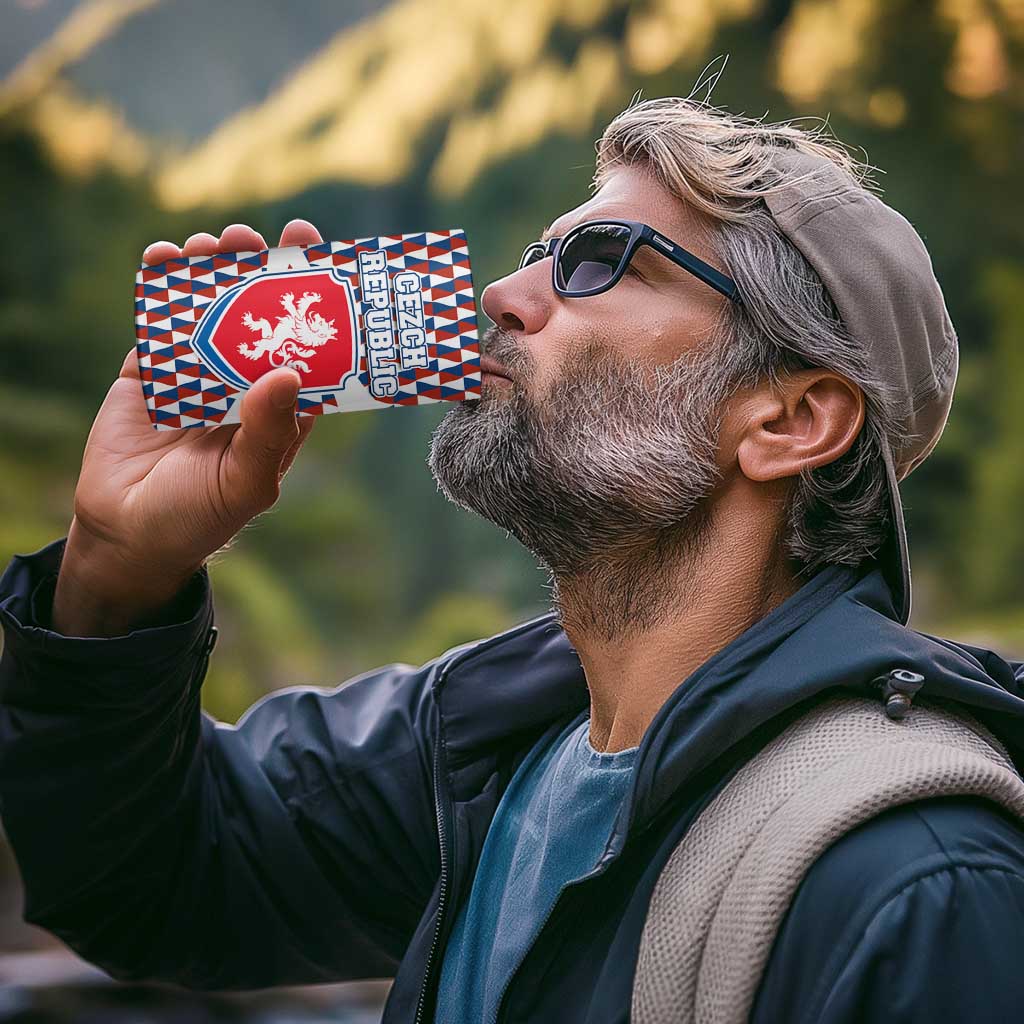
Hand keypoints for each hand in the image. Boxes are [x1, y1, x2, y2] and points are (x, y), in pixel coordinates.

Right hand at [52, 220, 322, 635]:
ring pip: (209, 309)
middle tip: (257, 237)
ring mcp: (196, 374)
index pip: (305, 347)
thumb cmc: (200, 516)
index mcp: (280, 409)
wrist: (127, 534)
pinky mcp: (150, 372)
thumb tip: (288, 373)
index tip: (319, 257)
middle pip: (258, 316)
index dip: (313, 303)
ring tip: (214, 243)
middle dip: (259, 271)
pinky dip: (159, 287)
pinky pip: (158, 322)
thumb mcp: (246, 481)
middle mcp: (244, 384)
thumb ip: (268, 432)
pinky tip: (164, 258)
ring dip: (212, 270)